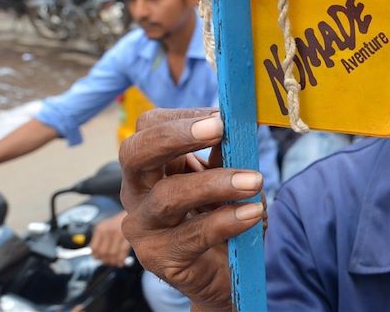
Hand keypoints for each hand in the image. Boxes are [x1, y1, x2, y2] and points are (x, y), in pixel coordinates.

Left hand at [91, 211, 130, 266]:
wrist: (134, 211)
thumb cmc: (119, 222)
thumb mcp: (106, 226)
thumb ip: (100, 239)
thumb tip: (96, 255)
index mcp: (100, 228)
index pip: (94, 248)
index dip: (96, 256)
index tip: (99, 259)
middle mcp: (108, 230)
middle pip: (103, 252)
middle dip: (106, 260)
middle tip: (108, 262)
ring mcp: (119, 233)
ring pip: (112, 254)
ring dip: (114, 261)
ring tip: (115, 263)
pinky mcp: (128, 236)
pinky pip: (123, 252)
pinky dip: (121, 259)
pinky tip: (121, 262)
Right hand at [120, 109, 265, 310]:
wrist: (222, 273)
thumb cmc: (220, 218)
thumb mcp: (224, 179)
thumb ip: (226, 155)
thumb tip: (238, 120)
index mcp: (151, 167)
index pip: (148, 128)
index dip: (182, 117)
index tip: (222, 116)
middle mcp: (137, 194)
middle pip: (135, 153)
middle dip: (177, 136)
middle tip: (219, 128)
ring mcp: (143, 227)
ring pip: (168, 196)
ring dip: (215, 183)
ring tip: (254, 181)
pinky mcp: (159, 258)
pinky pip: (192, 235)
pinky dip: (226, 221)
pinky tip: (251, 213)